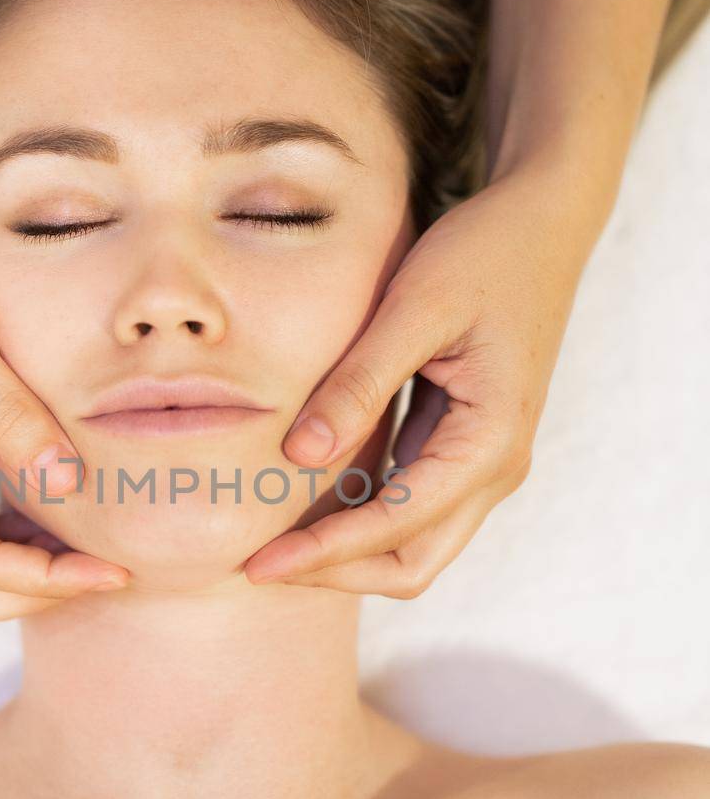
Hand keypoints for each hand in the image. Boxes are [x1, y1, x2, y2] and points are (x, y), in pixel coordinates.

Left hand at [242, 166, 594, 595]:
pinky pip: (412, 508)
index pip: (396, 526)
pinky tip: (307, 506)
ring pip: (414, 545)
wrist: (543, 225)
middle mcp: (498, 469)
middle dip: (334, 573)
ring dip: (347, 555)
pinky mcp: (465, 448)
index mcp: (491, 441)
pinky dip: (361, 520)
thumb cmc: (484, 254)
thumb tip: (300, 454)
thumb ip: (360, 381)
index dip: (324, 551)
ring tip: (272, 546)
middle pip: (412, 564)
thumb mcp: (416, 307)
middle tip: (256, 567)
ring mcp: (485, 464)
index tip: (258, 563)